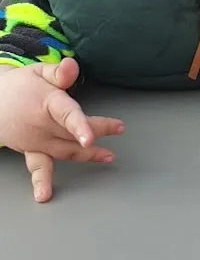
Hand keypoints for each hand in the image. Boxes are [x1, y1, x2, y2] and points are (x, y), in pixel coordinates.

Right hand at [0, 58, 123, 201]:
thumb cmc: (21, 87)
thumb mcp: (39, 72)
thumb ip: (59, 72)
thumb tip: (72, 65)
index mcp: (46, 103)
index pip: (66, 114)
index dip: (79, 126)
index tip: (90, 137)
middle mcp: (42, 125)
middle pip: (73, 132)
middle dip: (98, 131)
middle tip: (118, 128)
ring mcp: (37, 141)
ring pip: (65, 151)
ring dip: (87, 156)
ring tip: (107, 157)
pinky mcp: (32, 151)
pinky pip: (38, 167)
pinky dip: (41, 181)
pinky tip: (43, 195)